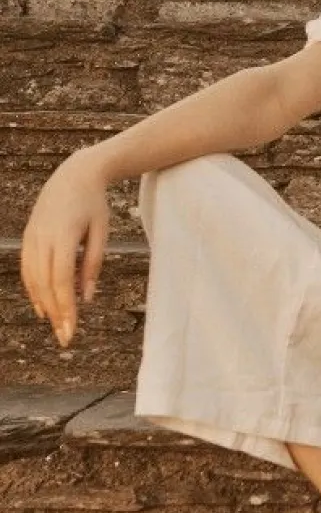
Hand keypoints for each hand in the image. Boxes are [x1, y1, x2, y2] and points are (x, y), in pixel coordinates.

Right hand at [20, 151, 110, 348]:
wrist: (74, 175)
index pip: (62, 280)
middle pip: (45, 284)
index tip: (72, 329)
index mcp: (64, 236)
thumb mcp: (101, 233)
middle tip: (65, 338)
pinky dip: (33, 289)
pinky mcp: (28, 237)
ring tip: (55, 325)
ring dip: (43, 304)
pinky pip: (27, 269)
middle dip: (56, 313)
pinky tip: (42, 306)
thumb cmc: (94, 205)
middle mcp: (43, 237)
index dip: (65, 307)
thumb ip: (93, 265)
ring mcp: (32, 237)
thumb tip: (86, 298)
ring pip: (32, 279)